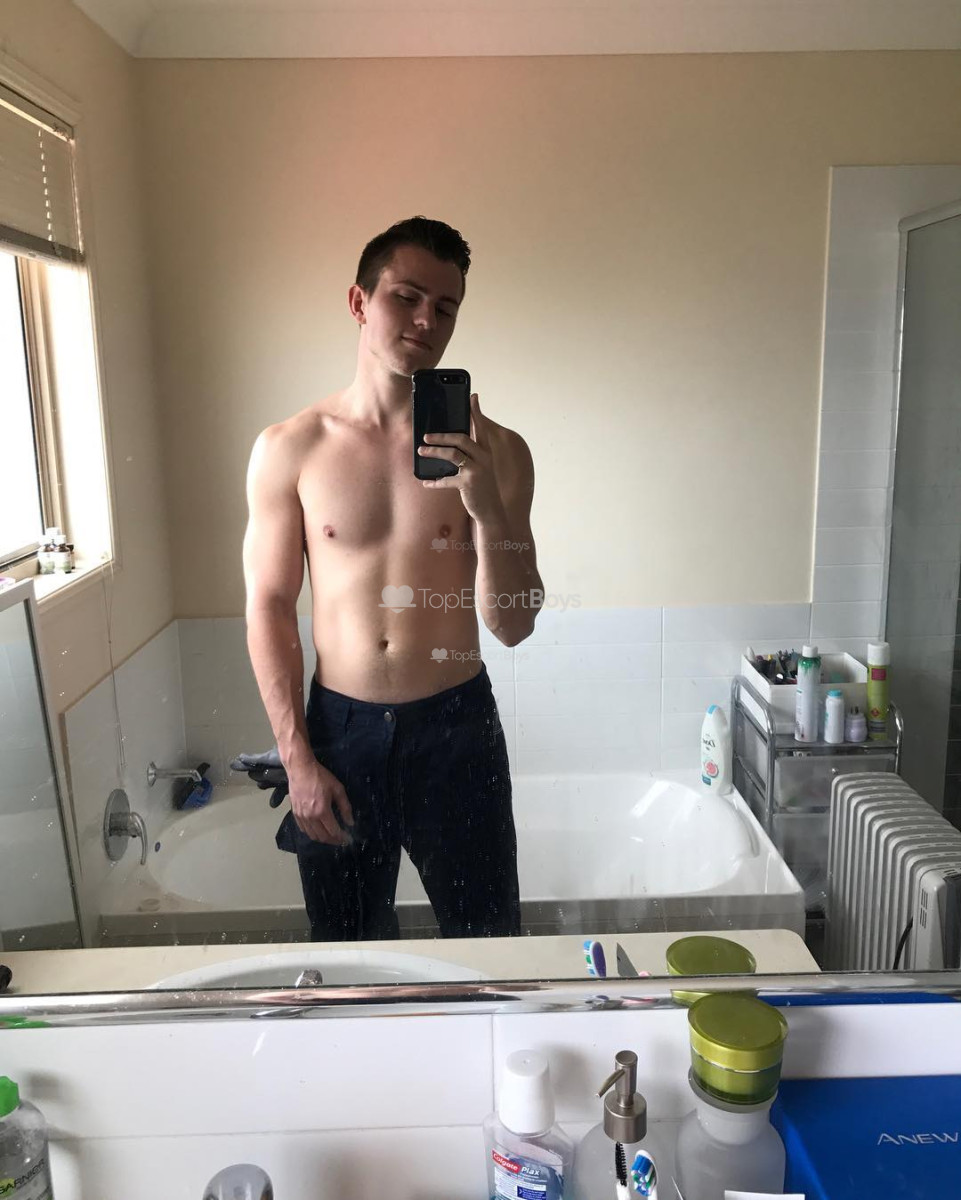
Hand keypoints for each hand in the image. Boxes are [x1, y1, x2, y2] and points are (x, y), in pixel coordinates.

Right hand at [287, 757, 353, 845]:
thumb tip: (350, 822)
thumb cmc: (320, 777)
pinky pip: (304, 829)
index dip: (342, 837)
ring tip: (331, 837)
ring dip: (323, 839)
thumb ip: (345, 807)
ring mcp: (301, 816)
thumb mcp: (338, 789)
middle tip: (341, 840)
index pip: (333, 831)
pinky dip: (312, 833)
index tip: (348, 839)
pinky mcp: (295, 814)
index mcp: (322, 811)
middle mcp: (310, 817)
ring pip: (312, 835)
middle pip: (323, 836)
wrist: (300, 769)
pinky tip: (318, 831)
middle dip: (333, 841)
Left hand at [417, 393, 505, 523]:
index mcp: (486, 452)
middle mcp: (483, 458)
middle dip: (442, 436)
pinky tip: (426, 482)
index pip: (480, 427)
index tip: (473, 397)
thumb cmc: (482, 487)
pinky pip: (446, 480)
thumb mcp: (481, 468)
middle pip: (461, 439)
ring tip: (421, 451)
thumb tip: (451, 443)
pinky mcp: (468, 484)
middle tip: (426, 435)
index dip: (476, 412)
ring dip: (434, 452)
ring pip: (452, 455)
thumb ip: (471, 455)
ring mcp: (476, 470)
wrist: (492, 511)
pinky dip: (435, 481)